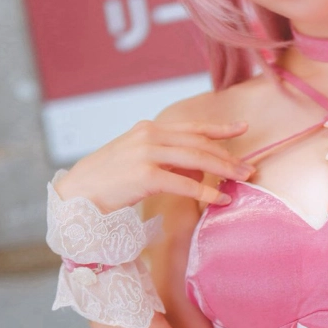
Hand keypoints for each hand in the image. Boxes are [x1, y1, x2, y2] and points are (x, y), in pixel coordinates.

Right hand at [53, 117, 252, 211]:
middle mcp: (150, 136)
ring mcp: (147, 153)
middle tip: (250, 167)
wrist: (77, 193)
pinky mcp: (146, 175)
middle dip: (228, 155)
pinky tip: (221, 200)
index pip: (191, 127)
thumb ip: (163, 156)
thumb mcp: (135, 158)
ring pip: (197, 159)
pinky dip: (207, 192)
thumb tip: (196, 165)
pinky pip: (185, 183)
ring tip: (244, 179)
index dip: (219, 128)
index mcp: (148, 129)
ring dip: (224, 170)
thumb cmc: (107, 180)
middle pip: (199, 143)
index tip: (242, 128)